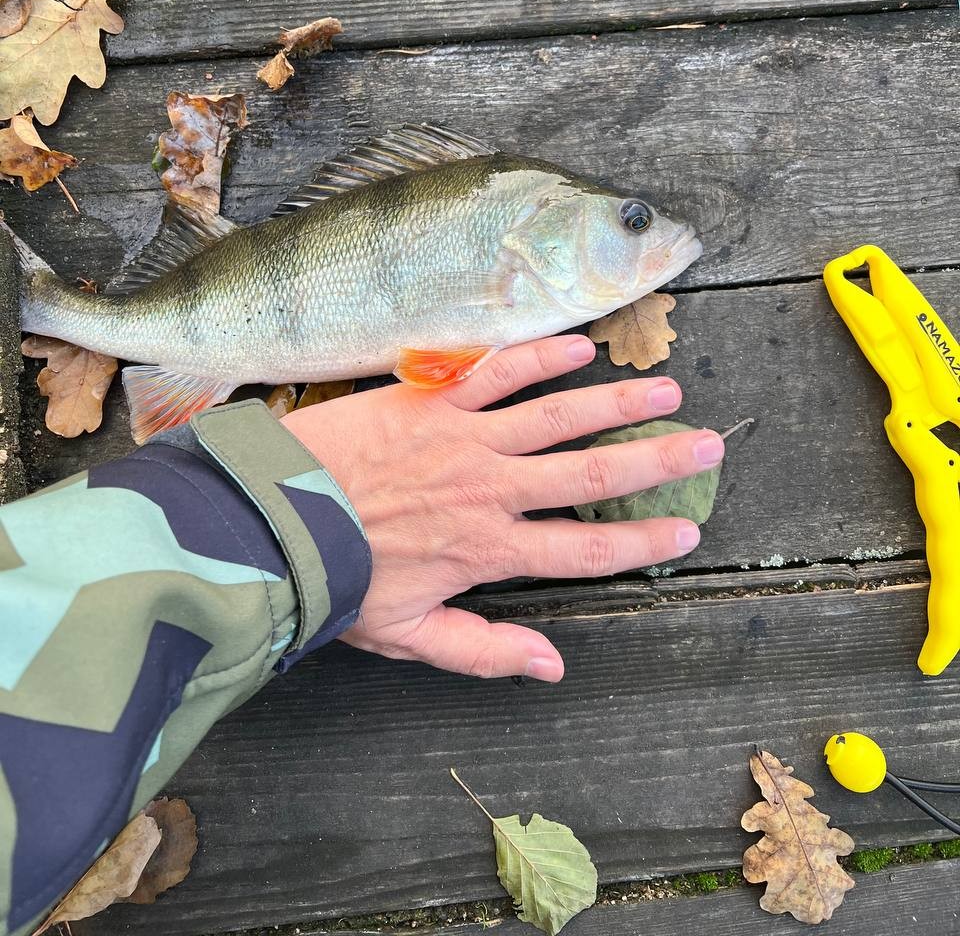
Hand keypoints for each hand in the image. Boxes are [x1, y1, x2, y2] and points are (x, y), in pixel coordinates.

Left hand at [280, 335, 723, 681]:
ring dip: (616, 404)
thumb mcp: (408, 635)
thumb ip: (485, 651)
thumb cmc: (337, 578)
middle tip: (708, 445)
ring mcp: (466, 438)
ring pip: (558, 417)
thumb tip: (555, 668)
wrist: (271, 516)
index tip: (687, 532)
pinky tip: (580, 346)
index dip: (642, 543)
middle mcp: (491, 490)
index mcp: (489, 551)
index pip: (584, 551)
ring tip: (666, 392)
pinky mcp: (434, 397)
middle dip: (656, 462)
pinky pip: (499, 372)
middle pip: (591, 477)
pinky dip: (541, 357)